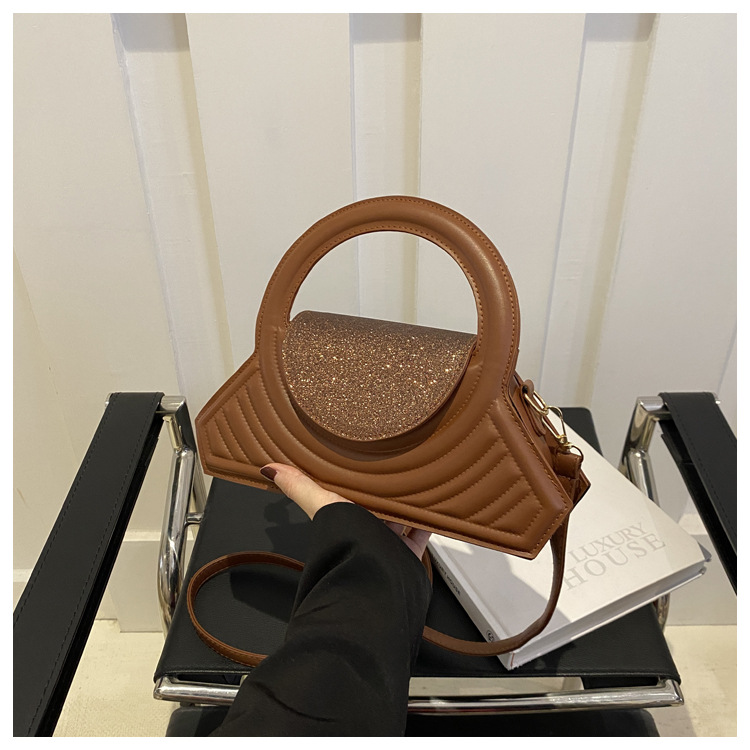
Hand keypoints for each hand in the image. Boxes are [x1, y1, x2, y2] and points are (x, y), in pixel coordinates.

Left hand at [260, 463, 430, 558]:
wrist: (373, 580)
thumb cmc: (346, 544)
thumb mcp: (323, 504)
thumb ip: (299, 486)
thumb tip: (269, 469)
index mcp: (345, 517)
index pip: (352, 491)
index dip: (359, 476)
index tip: (368, 457)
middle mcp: (365, 530)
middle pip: (379, 504)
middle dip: (388, 487)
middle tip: (400, 462)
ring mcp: (387, 543)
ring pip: (401, 517)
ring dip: (410, 501)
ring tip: (421, 477)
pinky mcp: (407, 555)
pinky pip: (421, 534)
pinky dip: (429, 521)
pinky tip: (435, 505)